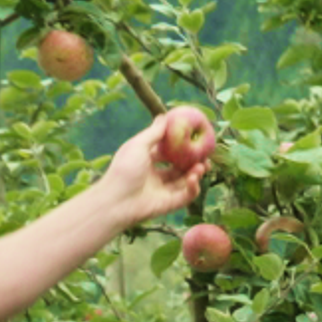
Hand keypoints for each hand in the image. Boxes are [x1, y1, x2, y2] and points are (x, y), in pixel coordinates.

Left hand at [93, 103, 217, 226]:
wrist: (115, 202)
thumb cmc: (123, 170)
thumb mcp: (138, 145)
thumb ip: (153, 132)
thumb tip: (164, 116)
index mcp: (146, 163)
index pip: (166, 153)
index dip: (180, 146)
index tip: (194, 138)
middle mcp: (154, 177)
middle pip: (179, 168)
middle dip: (193, 162)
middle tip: (205, 155)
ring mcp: (162, 192)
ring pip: (184, 182)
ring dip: (196, 173)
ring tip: (202, 166)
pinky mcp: (168, 205)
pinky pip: (186, 196)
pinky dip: (193, 188)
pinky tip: (193, 179)